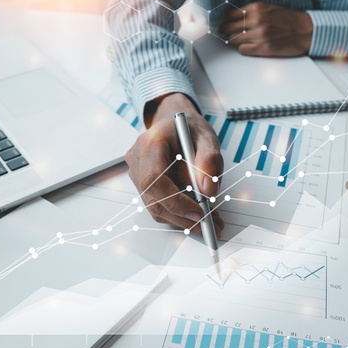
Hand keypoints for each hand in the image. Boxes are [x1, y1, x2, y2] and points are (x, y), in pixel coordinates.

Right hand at [126, 93, 224, 235]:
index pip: (154, 180)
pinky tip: (198, 212)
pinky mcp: (142, 183)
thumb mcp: (207, 138)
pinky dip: (179, 212)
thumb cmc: (189, 128)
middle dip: (182, 216)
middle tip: (211, 224)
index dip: (175, 201)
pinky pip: (158, 203)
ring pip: (155, 206)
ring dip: (183, 218)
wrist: (176, 123)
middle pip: (153, 199)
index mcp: (150, 143)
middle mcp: (137, 159)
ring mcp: (137, 172)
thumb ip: (210, 161)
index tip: (198, 213)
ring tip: (210, 219)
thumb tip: (208, 190)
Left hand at [218, 2, 312, 56]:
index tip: (222, 26)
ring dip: (235, 42)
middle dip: (226, 32)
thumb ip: (251, 12)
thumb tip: (232, 20)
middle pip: (228, 28)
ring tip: (241, 41)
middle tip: (227, 35)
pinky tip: (249, 47)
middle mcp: (257, 20)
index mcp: (257, 8)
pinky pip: (243, 50)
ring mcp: (260, 34)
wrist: (306, 31)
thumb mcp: (269, 9)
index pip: (229, 15)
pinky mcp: (264, 48)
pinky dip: (243, 49)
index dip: (223, 22)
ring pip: (233, 40)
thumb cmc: (288, 20)